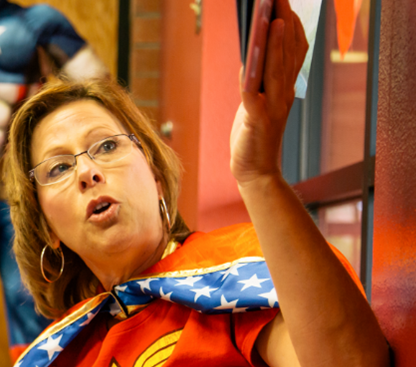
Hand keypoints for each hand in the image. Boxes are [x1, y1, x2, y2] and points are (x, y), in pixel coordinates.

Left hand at [229, 0, 308, 185]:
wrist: (255, 171)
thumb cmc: (254, 136)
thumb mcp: (256, 102)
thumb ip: (257, 80)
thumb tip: (251, 56)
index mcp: (285, 89)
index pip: (295, 52)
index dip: (293, 27)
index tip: (286, 5)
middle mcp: (284, 94)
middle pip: (288, 54)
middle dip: (285, 24)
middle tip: (280, 0)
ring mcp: (273, 107)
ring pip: (276, 70)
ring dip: (276, 43)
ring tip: (274, 19)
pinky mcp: (257, 120)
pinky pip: (255, 94)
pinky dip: (254, 75)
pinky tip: (250, 58)